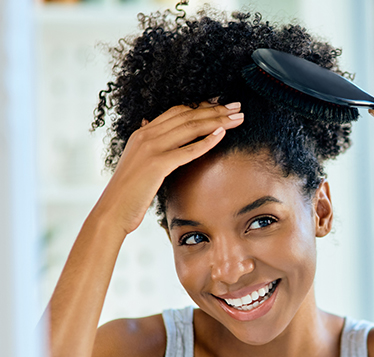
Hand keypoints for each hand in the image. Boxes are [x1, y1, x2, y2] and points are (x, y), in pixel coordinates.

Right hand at [97, 102, 243, 233]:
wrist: (112, 211)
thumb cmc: (129, 193)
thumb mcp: (140, 164)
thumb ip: (150, 149)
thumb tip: (154, 134)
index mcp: (142, 133)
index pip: (177, 111)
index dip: (201, 106)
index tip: (221, 104)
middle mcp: (146, 135)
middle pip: (187, 115)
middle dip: (215, 109)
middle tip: (237, 107)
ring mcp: (150, 148)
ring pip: (190, 127)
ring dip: (218, 120)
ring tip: (238, 117)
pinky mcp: (157, 164)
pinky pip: (187, 149)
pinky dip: (207, 140)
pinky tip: (223, 134)